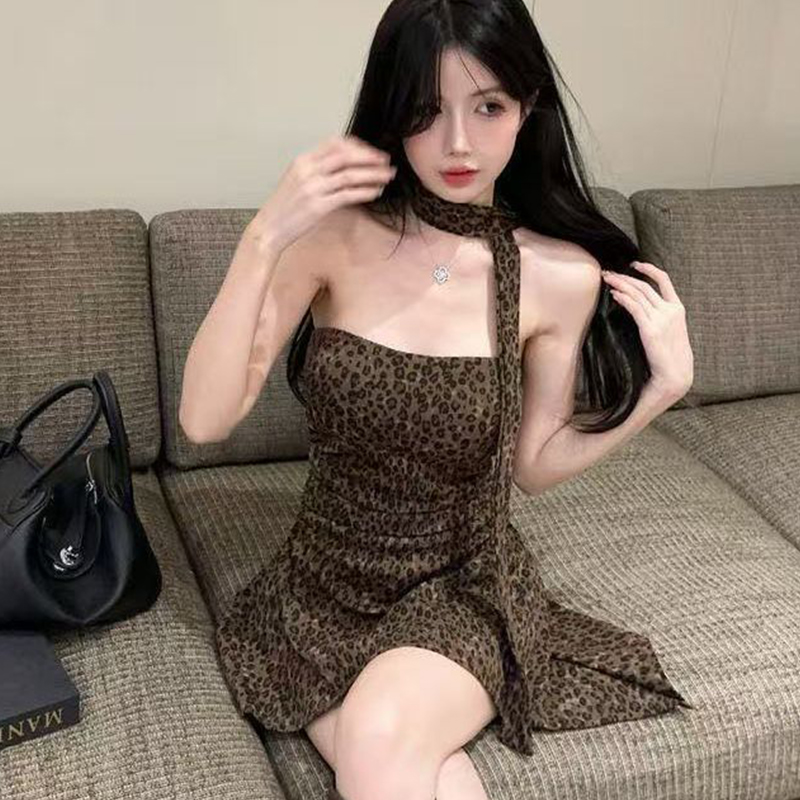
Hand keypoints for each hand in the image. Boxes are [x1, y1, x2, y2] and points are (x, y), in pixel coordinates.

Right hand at [255, 135, 396, 254]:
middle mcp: (308, 170)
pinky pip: (347, 195)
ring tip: (388, 176)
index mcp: (303, 160)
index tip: (372, 152)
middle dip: (370, 157)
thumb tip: (345, 169)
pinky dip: (365, 191)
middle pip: (345, 155)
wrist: (269, 228)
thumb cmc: (285, 207)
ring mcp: (313, 188)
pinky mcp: (318, 206)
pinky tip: (375, 192)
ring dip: (372, 174)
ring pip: (350, 174)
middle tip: (386, 161)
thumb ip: (318, 171)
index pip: (335, 143)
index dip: (358, 146)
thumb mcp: (298, 180)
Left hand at [601, 261, 693, 399]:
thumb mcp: (669, 331)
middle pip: (644, 286)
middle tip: (609, 273)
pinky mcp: (650, 329)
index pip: (664, 280)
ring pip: (638, 294)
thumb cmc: (669, 356)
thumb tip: (642, 309)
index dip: (649, 269)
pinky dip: (623, 298)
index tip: (635, 264)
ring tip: (606, 279)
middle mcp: (671, 310)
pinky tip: (613, 294)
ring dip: (620, 284)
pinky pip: (634, 307)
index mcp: (678, 308)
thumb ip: (659, 318)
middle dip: (625, 277)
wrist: (675, 374)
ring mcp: (661, 319)